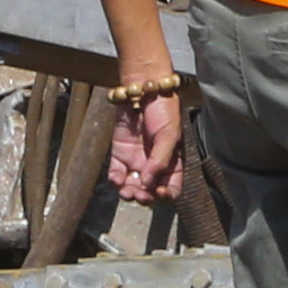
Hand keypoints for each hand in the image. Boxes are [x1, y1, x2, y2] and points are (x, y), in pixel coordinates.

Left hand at [104, 80, 186, 202]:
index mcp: (172, 162)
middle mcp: (154, 164)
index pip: (172, 186)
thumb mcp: (169, 134)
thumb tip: (149, 182)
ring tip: (127, 191)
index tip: (160, 193)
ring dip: (130, 192)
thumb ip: (160, 159)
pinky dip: (116, 180)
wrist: (142, 90)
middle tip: (141, 195)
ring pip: (133, 185)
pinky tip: (117, 180)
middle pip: (151, 190)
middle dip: (146, 197)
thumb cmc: (163, 110)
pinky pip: (117, 173)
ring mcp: (137, 160)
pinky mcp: (120, 153)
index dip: (167, 194)